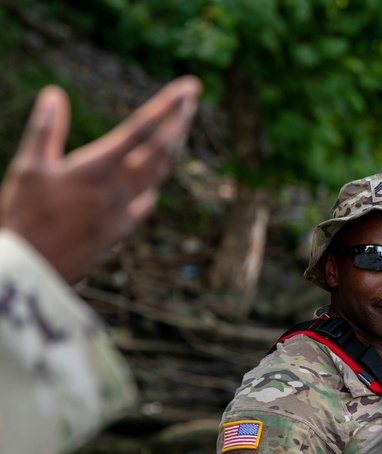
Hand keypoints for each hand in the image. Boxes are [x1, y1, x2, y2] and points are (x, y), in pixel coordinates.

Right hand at [0, 76, 201, 283]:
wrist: (31, 273)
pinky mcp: (121, 232)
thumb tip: (55, 94)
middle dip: (179, 121)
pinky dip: (155, 181)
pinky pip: (146, 201)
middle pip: (160, 150)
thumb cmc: (23, 218)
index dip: (167, 106)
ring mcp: (125, 213)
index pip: (142, 129)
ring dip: (171, 148)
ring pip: (158, 174)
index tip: (188, 87)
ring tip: (180, 127)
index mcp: (98, 169)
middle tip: (192, 97)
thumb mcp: (28, 168)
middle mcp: (120, 190)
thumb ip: (45, 130)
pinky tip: (154, 178)